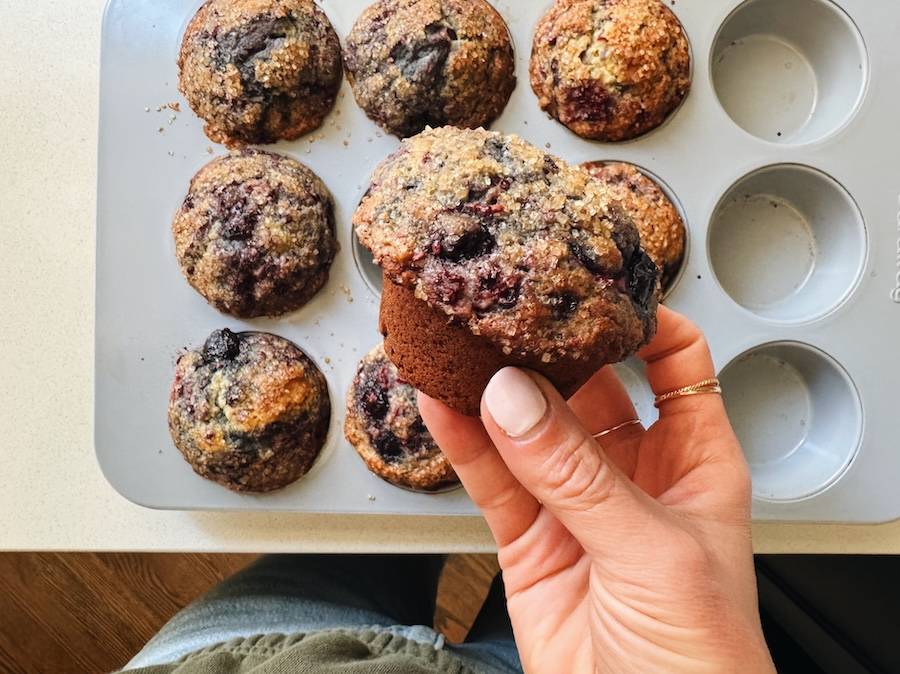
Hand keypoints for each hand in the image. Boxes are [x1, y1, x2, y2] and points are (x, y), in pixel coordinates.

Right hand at [418, 307, 774, 673]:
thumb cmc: (701, 659)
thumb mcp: (653, 551)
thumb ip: (579, 475)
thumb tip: (516, 402)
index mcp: (696, 461)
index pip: (674, 363)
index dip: (640, 321)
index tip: (591, 292)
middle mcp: (635, 473)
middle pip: (590, 387)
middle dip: (550, 351)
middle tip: (507, 316)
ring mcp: (577, 504)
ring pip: (530, 430)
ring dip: (495, 393)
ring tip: (459, 352)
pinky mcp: (529, 540)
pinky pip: (492, 480)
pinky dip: (464, 445)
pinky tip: (442, 409)